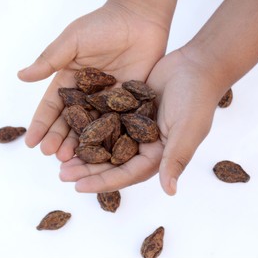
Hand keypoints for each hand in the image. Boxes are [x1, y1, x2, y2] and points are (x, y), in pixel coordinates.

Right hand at [18, 0, 175, 161]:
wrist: (140, 18)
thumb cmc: (103, 25)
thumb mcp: (72, 41)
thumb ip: (49, 61)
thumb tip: (21, 76)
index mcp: (70, 80)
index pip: (52, 106)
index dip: (41, 124)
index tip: (31, 142)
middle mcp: (86, 94)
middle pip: (69, 121)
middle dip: (58, 138)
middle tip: (51, 155)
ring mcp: (107, 100)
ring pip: (91, 127)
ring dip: (80, 144)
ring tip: (70, 159)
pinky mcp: (127, 103)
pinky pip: (116, 124)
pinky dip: (108, 139)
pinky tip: (100, 153)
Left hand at [60, 50, 227, 194]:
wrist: (196, 66)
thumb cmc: (197, 99)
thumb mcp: (187, 131)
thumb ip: (176, 159)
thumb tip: (170, 191)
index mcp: (157, 157)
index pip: (126, 175)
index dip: (102, 182)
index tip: (78, 186)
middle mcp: (143, 146)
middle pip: (110, 164)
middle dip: (87, 170)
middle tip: (62, 173)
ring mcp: (133, 128)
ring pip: (104, 145)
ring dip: (84, 152)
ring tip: (61, 157)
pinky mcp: (126, 111)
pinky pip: (104, 123)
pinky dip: (88, 128)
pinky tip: (71, 130)